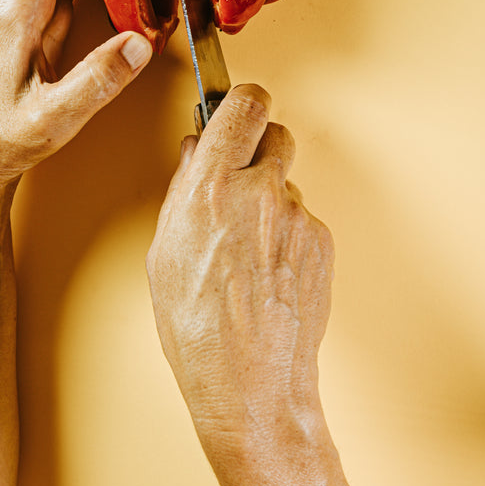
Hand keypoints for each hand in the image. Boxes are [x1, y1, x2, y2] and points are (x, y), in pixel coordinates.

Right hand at [146, 84, 334, 467]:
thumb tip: (193, 154)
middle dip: (259, 146)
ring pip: (287, 181)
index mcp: (209, 189)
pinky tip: (267, 270)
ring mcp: (296, 217)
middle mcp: (258, 193)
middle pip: (276, 132)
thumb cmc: (197, 329)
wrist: (250, 384)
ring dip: (271, 196)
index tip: (236, 104)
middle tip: (241, 173)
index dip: (241, 101)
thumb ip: (181, 192)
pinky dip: (287, 233)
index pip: (242, 107)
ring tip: (248, 245)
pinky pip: (302, 219)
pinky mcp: (321, 241)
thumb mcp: (163, 253)